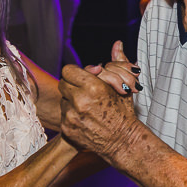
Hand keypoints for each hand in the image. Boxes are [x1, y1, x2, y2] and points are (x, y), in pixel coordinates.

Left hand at [58, 42, 142, 161]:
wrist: (123, 142)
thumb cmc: (124, 113)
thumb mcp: (123, 86)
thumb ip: (117, 64)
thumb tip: (118, 43)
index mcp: (94, 87)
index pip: (68, 70)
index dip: (77, 73)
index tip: (85, 78)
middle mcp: (80, 101)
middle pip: (63, 83)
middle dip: (73, 85)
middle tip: (86, 91)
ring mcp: (71, 116)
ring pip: (62, 99)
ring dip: (72, 100)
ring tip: (88, 107)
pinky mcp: (66, 129)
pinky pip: (62, 114)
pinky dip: (72, 115)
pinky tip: (85, 119)